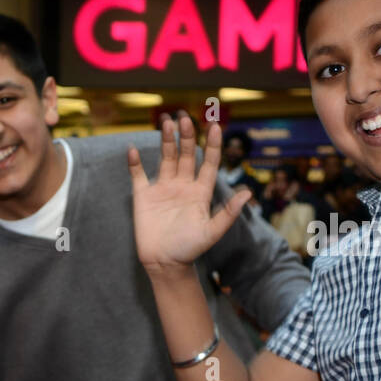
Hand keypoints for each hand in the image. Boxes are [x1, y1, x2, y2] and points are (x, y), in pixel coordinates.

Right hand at [128, 112, 251, 275]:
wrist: (164, 263)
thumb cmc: (190, 249)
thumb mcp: (212, 232)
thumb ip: (228, 213)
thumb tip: (247, 193)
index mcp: (200, 192)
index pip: (208, 163)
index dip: (212, 145)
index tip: (215, 127)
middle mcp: (183, 185)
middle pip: (187, 154)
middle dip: (188, 136)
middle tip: (186, 117)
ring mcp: (163, 189)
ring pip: (166, 158)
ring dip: (167, 140)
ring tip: (167, 121)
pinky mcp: (144, 196)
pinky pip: (138, 175)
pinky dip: (135, 163)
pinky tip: (133, 150)